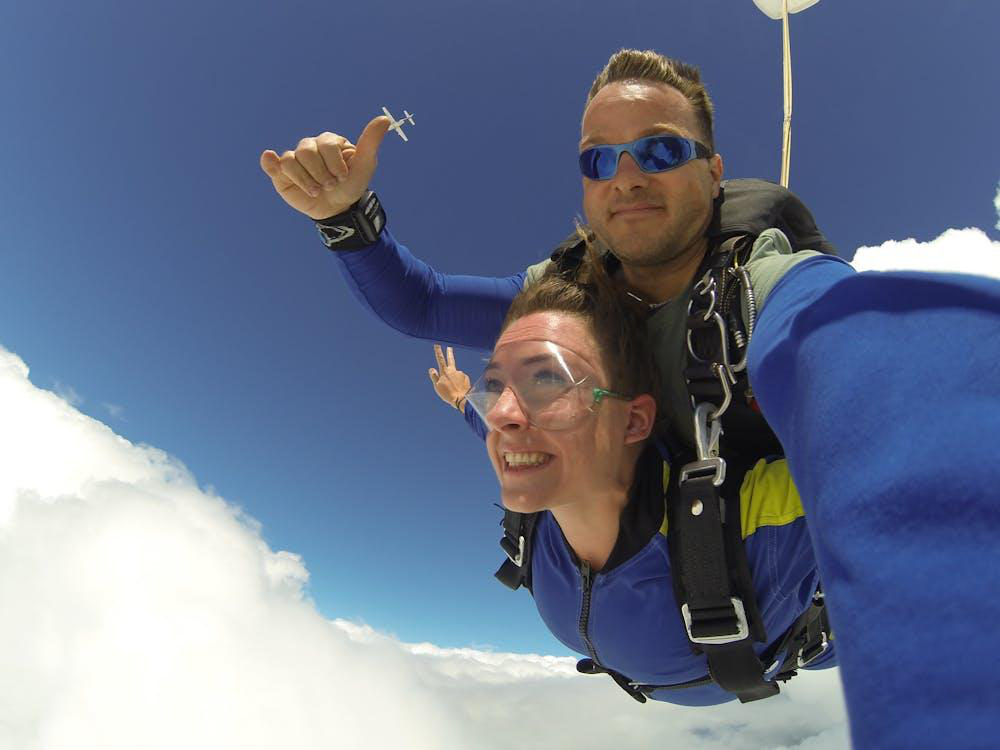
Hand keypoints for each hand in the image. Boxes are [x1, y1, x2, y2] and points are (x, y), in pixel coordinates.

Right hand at [260, 116, 390, 219]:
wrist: (337, 208)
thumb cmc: (351, 185)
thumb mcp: (365, 165)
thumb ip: (371, 141)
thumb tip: (384, 119)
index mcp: (329, 142)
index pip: (326, 145)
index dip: (334, 164)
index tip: (342, 177)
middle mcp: (310, 146)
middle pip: (307, 152)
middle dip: (320, 174)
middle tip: (330, 185)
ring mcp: (295, 159)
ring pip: (291, 160)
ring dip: (305, 180)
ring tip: (316, 190)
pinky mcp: (282, 172)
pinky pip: (273, 164)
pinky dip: (270, 163)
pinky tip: (271, 160)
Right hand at [428, 344, 471, 411]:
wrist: (461, 399)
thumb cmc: (447, 394)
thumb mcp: (437, 386)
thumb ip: (434, 376)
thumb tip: (431, 368)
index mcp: (445, 372)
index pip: (440, 359)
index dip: (438, 351)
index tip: (437, 344)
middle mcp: (453, 370)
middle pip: (451, 359)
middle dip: (449, 352)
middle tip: (449, 347)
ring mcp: (460, 373)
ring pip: (455, 374)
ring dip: (454, 378)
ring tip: (453, 388)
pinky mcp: (466, 377)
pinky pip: (461, 378)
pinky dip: (459, 382)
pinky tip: (459, 388)